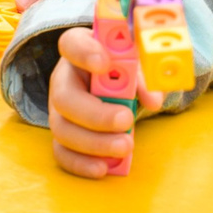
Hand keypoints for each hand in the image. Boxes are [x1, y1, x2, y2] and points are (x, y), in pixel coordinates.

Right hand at [47, 25, 165, 177]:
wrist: (114, 82)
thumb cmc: (123, 67)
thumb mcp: (136, 63)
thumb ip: (144, 77)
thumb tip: (153, 100)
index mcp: (79, 50)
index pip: (71, 44)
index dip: (84, 53)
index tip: (104, 63)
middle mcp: (63, 78)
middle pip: (63, 97)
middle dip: (95, 114)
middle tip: (126, 119)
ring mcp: (59, 109)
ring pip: (62, 128)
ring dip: (94, 143)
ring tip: (126, 146)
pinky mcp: (63, 134)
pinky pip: (61, 152)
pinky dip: (80, 164)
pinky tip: (103, 168)